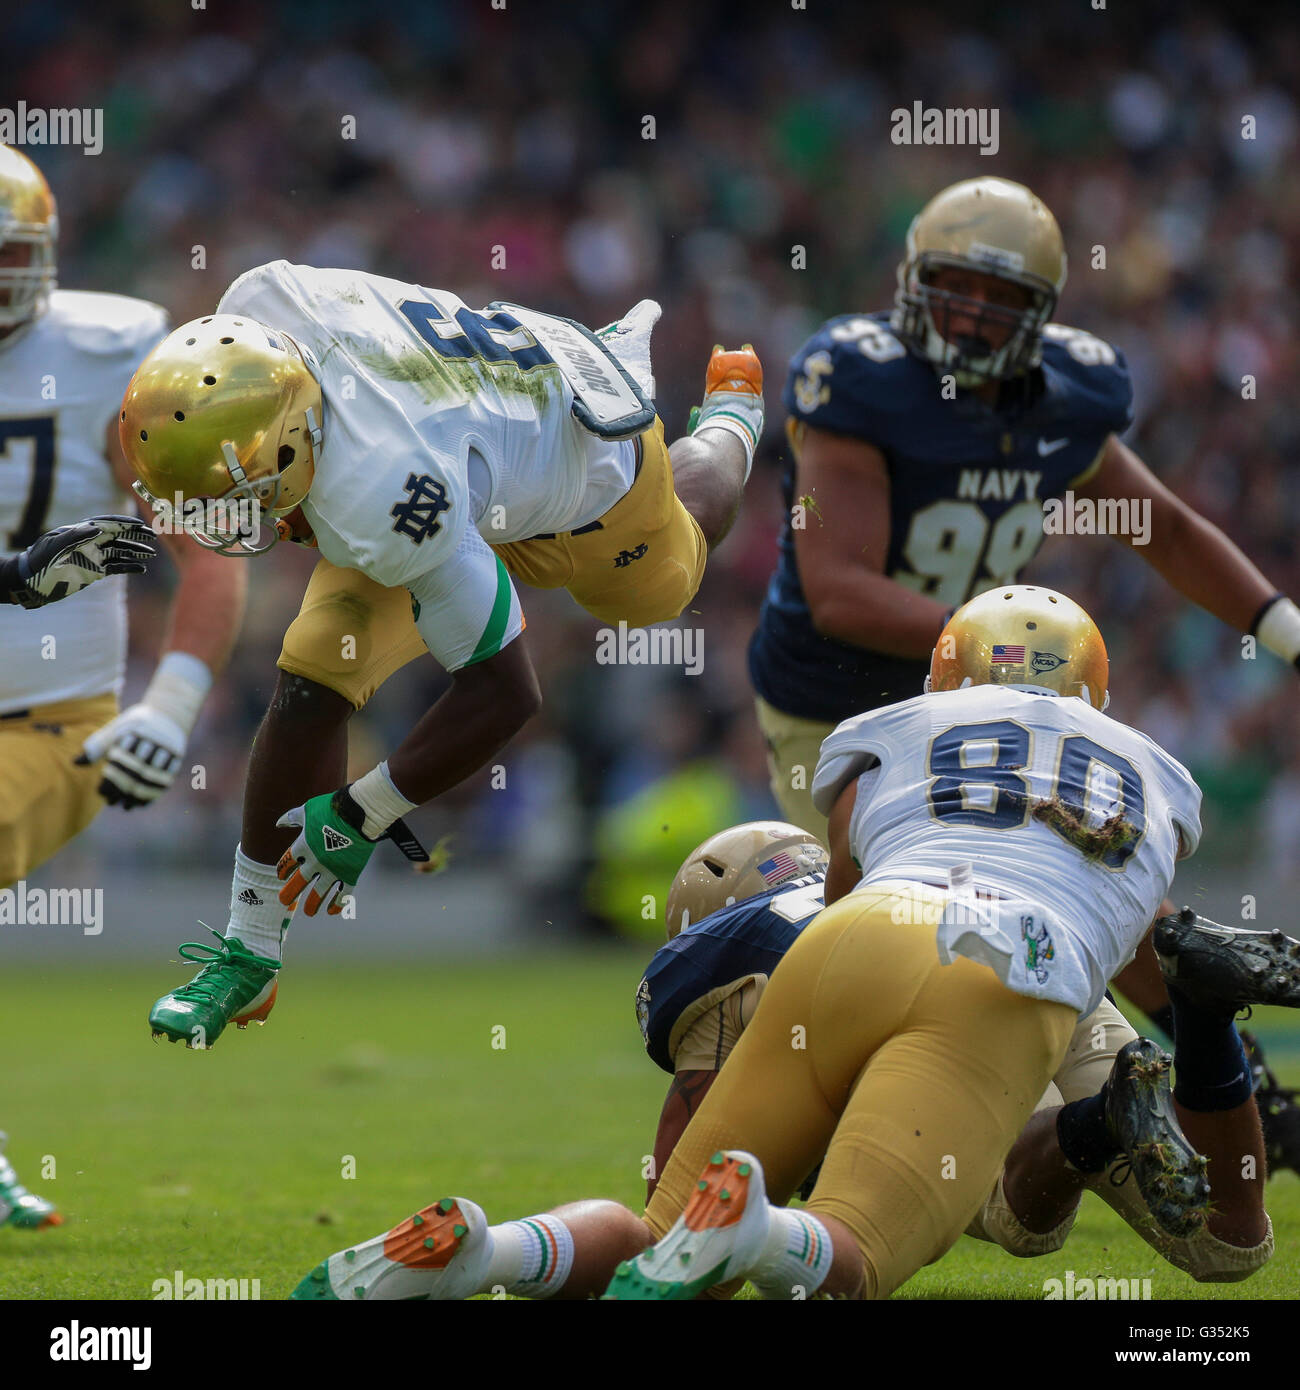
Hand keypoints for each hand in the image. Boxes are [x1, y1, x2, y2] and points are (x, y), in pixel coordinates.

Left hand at [8, 515, 155, 608]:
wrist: (32, 582)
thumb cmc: (40, 560)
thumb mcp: (55, 546)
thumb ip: (76, 535)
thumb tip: (98, 527)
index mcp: (82, 532)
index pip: (107, 523)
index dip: (124, 523)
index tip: (140, 525)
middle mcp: (90, 542)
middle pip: (118, 535)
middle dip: (135, 535)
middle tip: (153, 536)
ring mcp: (94, 556)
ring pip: (120, 551)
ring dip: (136, 551)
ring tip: (151, 553)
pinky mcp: (95, 571)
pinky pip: (116, 567)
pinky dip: (129, 567)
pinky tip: (141, 568)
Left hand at [76, 703, 186, 808]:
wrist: (170, 710)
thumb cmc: (136, 723)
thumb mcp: (116, 728)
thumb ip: (98, 745)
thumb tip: (76, 763)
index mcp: (134, 730)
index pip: (119, 760)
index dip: (111, 778)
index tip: (102, 792)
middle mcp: (152, 738)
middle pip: (136, 770)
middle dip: (123, 789)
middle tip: (113, 802)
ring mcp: (167, 746)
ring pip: (151, 776)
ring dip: (138, 795)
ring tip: (127, 806)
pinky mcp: (178, 754)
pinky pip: (166, 777)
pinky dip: (155, 792)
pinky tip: (144, 802)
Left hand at [275, 791, 376, 915]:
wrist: (359, 813)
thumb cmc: (332, 807)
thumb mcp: (308, 809)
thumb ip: (292, 817)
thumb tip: (278, 823)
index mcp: (304, 846)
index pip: (287, 862)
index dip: (283, 870)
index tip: (282, 875)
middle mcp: (315, 861)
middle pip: (298, 882)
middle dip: (290, 893)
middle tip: (284, 901)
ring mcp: (333, 869)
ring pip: (319, 893)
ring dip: (312, 905)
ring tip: (309, 912)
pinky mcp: (350, 874)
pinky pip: (343, 895)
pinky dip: (338, 904)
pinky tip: (332, 911)